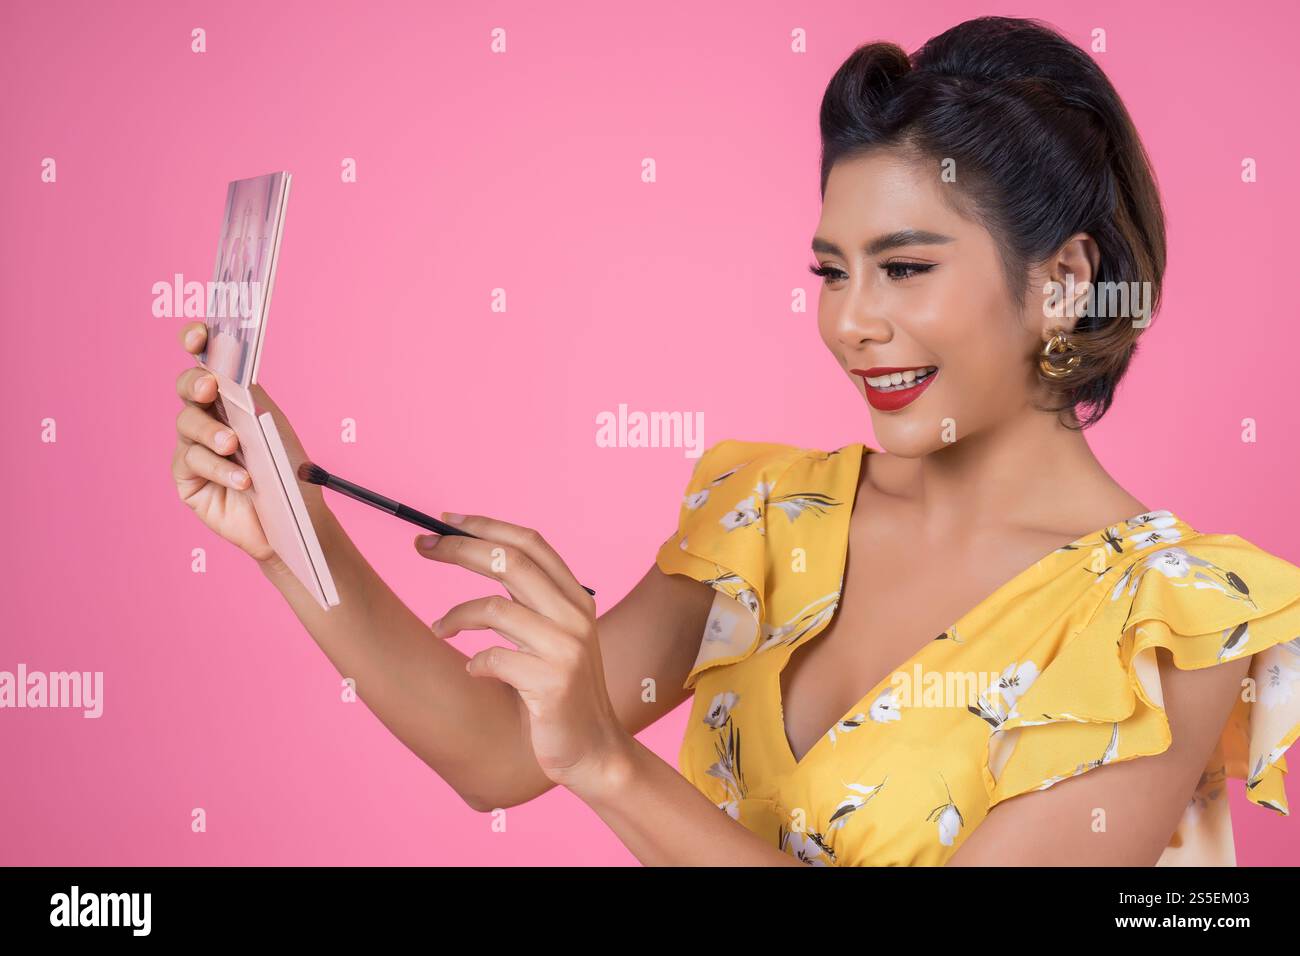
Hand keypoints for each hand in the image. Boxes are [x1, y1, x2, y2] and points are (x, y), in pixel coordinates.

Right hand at [171, 321, 324, 564]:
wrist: (294, 521)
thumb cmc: (289, 473)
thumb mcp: (275, 431)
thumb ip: (252, 402)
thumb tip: (229, 377)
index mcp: (233, 398)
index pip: (208, 361)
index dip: (198, 343)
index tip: (199, 334)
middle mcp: (209, 417)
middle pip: (188, 387)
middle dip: (196, 382)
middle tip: (212, 386)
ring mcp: (193, 447)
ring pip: (187, 424)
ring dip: (212, 432)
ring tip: (234, 446)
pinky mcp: (187, 479)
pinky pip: (192, 462)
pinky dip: (219, 468)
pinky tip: (242, 480)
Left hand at [415, 516, 628, 793]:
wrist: (593, 750)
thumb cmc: (561, 693)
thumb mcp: (553, 637)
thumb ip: (528, 602)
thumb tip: (476, 556)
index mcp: (577, 599)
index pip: (530, 543)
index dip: (486, 526)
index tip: (446, 521)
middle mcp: (576, 616)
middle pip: (510, 562)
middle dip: (459, 548)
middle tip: (421, 546)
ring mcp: (566, 649)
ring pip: (494, 608)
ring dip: (455, 616)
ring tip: (439, 629)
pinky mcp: (552, 683)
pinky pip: (493, 658)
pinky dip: (474, 663)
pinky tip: (473, 672)